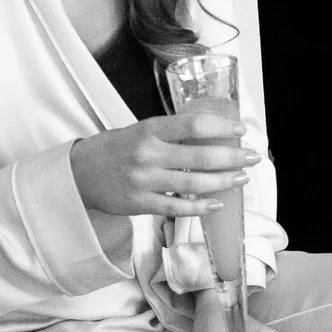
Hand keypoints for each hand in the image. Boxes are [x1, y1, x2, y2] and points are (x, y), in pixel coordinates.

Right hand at [68, 112, 257, 217]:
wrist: (79, 173)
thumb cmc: (115, 148)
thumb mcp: (141, 130)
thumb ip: (171, 133)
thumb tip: (211, 132)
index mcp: (149, 130)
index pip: (193, 125)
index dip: (221, 127)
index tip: (240, 129)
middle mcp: (148, 154)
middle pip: (200, 156)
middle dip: (232, 157)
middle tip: (252, 156)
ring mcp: (144, 181)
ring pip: (193, 183)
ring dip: (223, 181)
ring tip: (241, 178)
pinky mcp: (140, 204)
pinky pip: (176, 207)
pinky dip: (199, 207)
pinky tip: (216, 203)